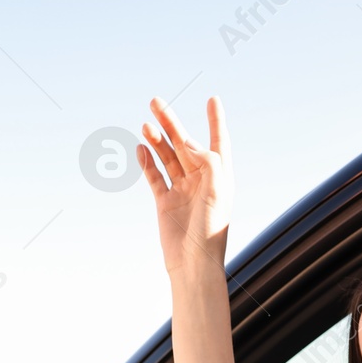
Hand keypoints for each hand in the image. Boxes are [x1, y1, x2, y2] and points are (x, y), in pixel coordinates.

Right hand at [138, 95, 233, 276]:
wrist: (193, 263)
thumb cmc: (211, 229)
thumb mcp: (217, 189)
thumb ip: (207, 160)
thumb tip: (187, 143)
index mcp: (220, 176)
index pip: (218, 141)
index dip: (216, 120)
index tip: (213, 99)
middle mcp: (201, 180)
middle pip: (184, 144)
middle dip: (171, 123)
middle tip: (156, 102)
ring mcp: (182, 190)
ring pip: (167, 158)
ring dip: (157, 140)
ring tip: (146, 124)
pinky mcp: (165, 203)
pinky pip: (155, 177)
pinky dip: (147, 162)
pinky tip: (141, 148)